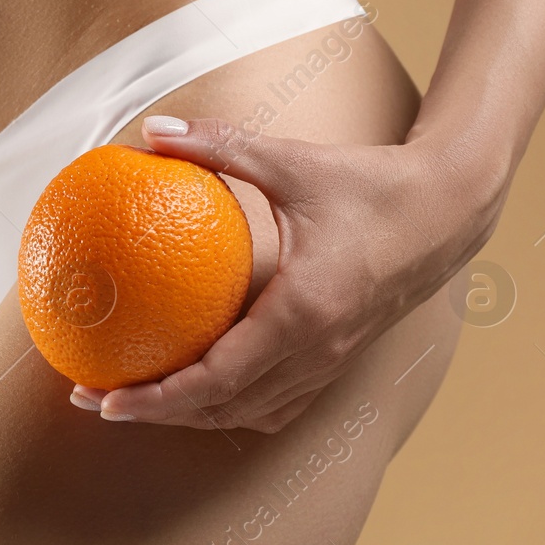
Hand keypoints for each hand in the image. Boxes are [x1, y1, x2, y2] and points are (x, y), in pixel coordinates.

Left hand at [71, 115, 507, 432]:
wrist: (451, 210)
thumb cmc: (373, 184)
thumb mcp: (292, 161)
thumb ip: (219, 145)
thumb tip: (152, 129)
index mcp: (303, 313)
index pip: (218, 378)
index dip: (157, 398)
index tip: (105, 400)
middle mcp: (316, 351)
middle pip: (223, 409)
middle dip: (154, 414)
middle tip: (92, 400)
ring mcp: (331, 361)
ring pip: (248, 413)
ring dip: (188, 415)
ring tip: (132, 398)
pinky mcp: (338, 358)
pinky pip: (275, 401)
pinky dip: (228, 404)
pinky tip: (194, 384)